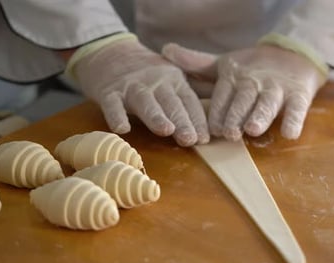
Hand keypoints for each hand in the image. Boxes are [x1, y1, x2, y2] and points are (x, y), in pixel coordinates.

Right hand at [70, 35, 208, 145]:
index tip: (206, 138)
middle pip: (171, 103)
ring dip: (156, 116)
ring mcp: (132, 86)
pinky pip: (112, 104)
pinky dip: (116, 116)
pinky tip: (122, 128)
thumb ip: (196, 93)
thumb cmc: (149, 75)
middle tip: (191, 139)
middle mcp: (156, 81)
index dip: (198, 120)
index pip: (189, 101)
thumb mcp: (174, 79)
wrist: (110, 53)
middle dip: (182, 121)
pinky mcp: (109, 92)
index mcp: (175, 80)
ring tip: (166, 130)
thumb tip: (224, 111)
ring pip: (146, 102)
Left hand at [162, 43, 326, 140]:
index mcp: (234, 76)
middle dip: (236, 115)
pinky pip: (297, 109)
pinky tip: (289, 133)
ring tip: (253, 129)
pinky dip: (294, 120)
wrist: (294, 54)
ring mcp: (278, 88)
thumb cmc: (253, 67)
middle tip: (229, 133)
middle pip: (243, 99)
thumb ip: (198, 63)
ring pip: (268, 103)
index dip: (216, 111)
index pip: (222, 95)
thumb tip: (165, 51)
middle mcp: (254, 82)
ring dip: (260, 115)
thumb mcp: (226, 64)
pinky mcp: (299, 95)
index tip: (210, 129)